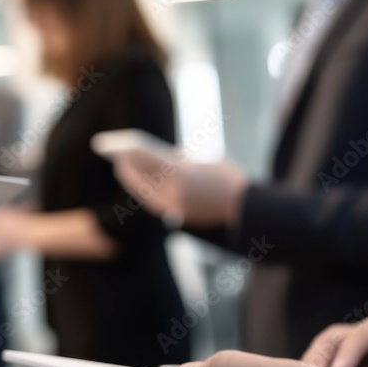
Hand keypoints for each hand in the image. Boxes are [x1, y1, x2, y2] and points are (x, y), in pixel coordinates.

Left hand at [112, 150, 247, 228]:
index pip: (148, 162)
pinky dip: (147, 194)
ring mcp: (176, 207)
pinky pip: (156, 204)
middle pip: (142, 180)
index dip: (134, 155)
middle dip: (129, 170)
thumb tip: (159, 162)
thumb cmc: (226, 178)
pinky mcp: (179, 217)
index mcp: (180, 174)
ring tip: (127, 173)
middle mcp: (174, 193)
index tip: (124, 150)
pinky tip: (142, 186)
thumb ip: (181, 163)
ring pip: (146, 195)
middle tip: (120, 160)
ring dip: (134, 184)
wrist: (247, 206)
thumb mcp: (204, 163)